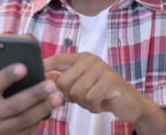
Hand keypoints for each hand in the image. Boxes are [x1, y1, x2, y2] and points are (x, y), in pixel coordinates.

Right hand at [0, 50, 62, 134]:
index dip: (8, 75)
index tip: (24, 66)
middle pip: (14, 104)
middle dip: (34, 94)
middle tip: (51, 84)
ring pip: (24, 119)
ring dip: (43, 108)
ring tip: (58, 98)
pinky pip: (27, 130)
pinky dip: (40, 119)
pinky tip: (50, 109)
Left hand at [44, 53, 165, 133]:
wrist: (130, 103)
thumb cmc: (102, 94)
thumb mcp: (82, 85)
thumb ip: (65, 80)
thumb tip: (45, 77)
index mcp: (82, 58)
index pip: (57, 59)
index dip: (44, 67)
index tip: (35, 76)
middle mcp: (90, 59)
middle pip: (63, 82)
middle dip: (70, 96)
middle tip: (84, 97)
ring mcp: (101, 68)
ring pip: (76, 92)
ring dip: (83, 103)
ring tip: (94, 99)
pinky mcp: (110, 81)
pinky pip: (89, 98)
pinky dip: (94, 106)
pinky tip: (102, 103)